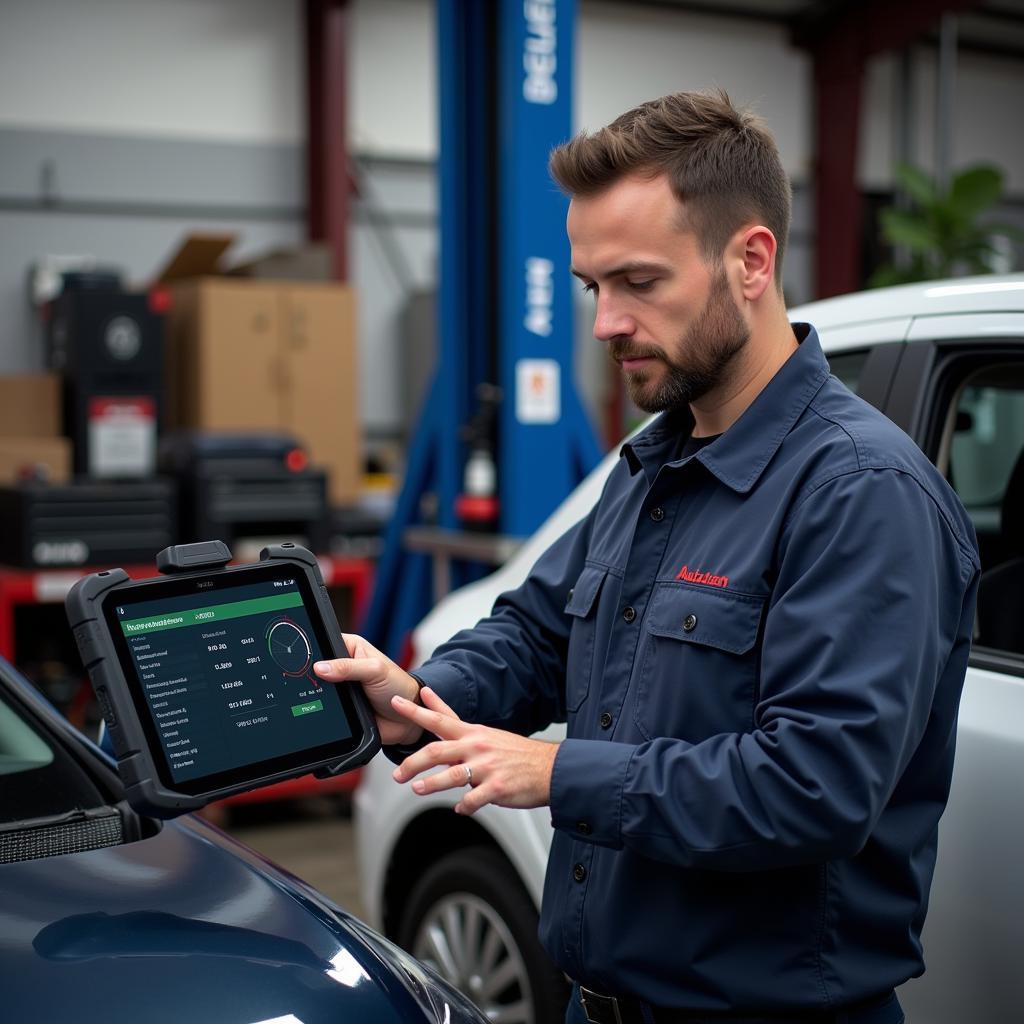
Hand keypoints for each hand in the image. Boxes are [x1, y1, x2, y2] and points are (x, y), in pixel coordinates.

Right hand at [313, 634, 422, 746]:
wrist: (406, 718)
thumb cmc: (397, 685)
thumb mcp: (375, 670)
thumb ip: (348, 667)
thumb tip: (320, 667)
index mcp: (350, 648)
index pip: (325, 642)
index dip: (314, 650)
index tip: (305, 658)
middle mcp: (343, 665)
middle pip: (318, 667)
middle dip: (315, 676)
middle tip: (319, 682)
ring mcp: (339, 686)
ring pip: (319, 689)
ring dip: (320, 695)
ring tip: (328, 699)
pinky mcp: (339, 706)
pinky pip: (324, 708)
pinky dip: (324, 710)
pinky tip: (327, 712)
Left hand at [390, 686, 558, 814]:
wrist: (550, 768)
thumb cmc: (515, 752)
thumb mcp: (483, 732)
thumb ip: (453, 721)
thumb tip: (431, 700)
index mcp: (472, 733)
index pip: (439, 718)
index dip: (416, 710)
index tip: (396, 703)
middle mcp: (477, 747)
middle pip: (437, 750)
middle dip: (413, 762)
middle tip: (398, 774)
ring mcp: (487, 767)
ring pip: (451, 775)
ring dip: (431, 783)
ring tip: (417, 789)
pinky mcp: (497, 787)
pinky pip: (474, 799)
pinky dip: (464, 806)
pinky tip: (461, 808)